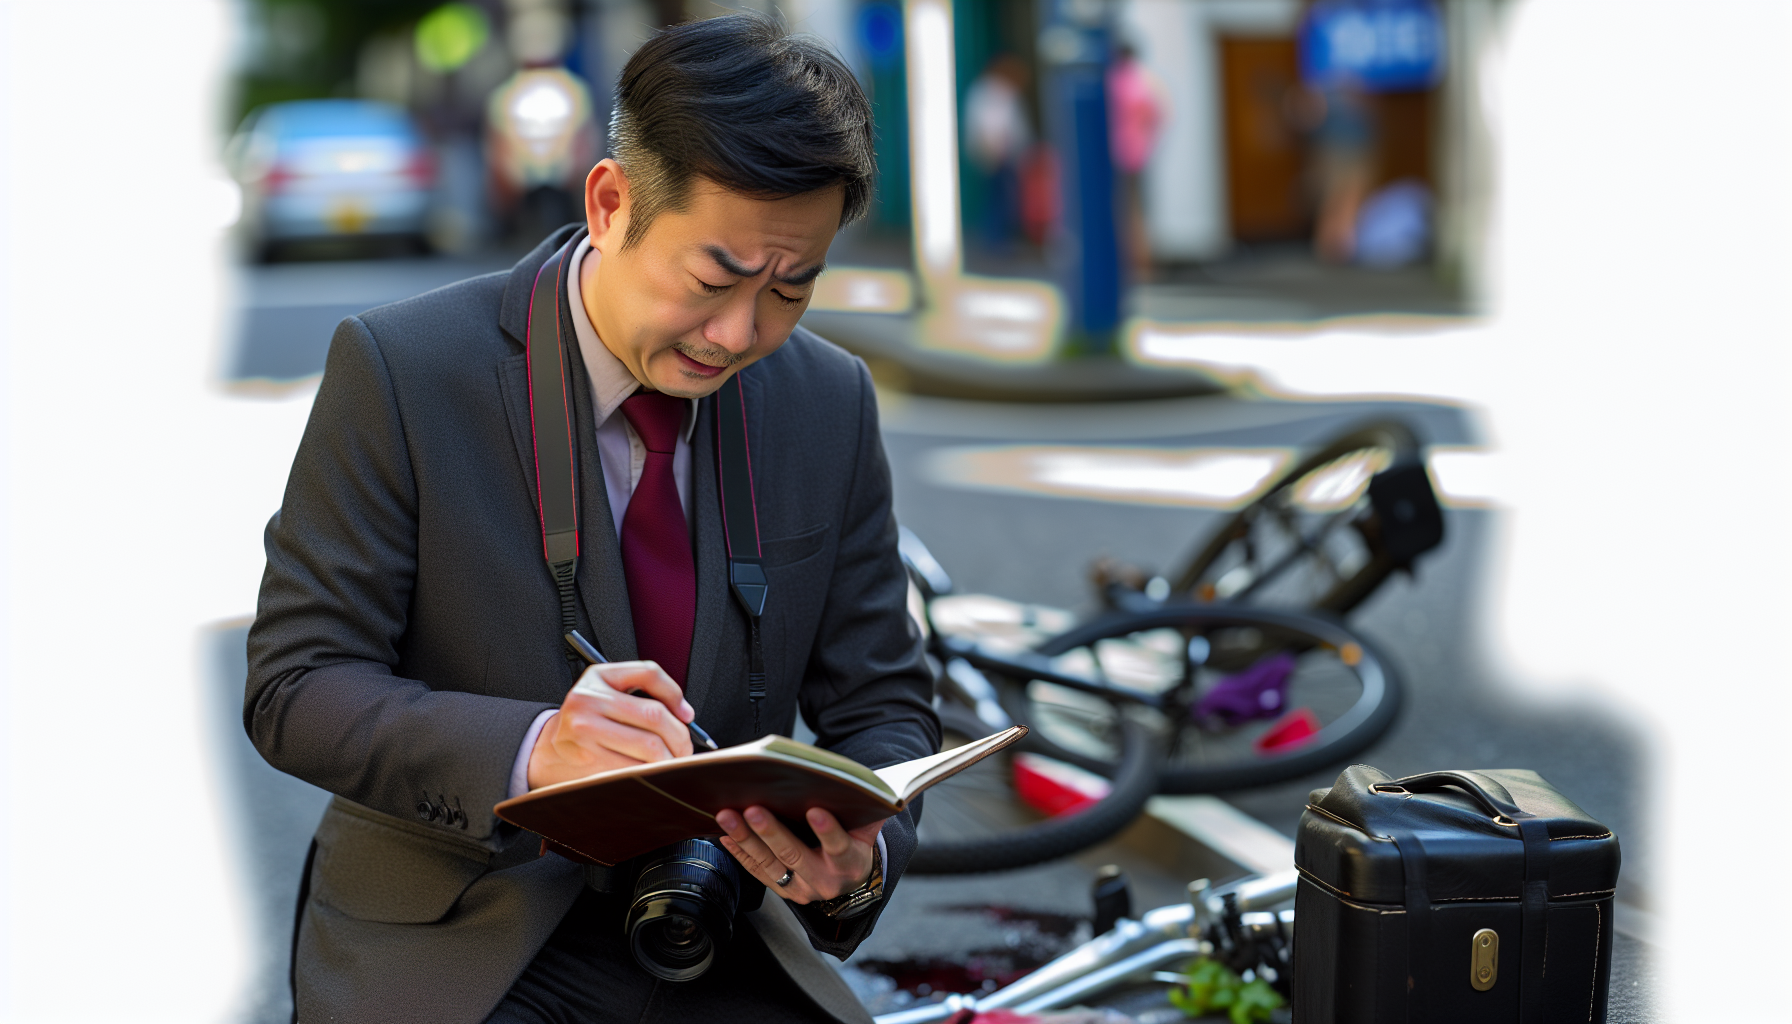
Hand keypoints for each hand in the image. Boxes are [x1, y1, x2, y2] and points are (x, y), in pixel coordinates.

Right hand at [526, 661, 694, 788]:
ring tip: (672, 760)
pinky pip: (633, 766)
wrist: (552, 743)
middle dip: (679, 736)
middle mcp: (589, 698)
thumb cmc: (590, 717)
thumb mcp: (609, 690)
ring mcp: (585, 728)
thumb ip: (645, 691)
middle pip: (654, 715)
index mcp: (600, 676)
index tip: (686, 715)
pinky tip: (652, 770)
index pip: (648, 673)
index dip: (675, 694)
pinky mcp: (587, 756)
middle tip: (685, 748)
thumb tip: (684, 714)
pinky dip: (650, 770)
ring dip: (669, 757)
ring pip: (647, 745)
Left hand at [715, 805, 885, 903]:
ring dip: (745, 838)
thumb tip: (865, 784)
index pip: (839, 846)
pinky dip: (739, 852)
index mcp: (850, 863)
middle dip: (771, 831)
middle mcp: (824, 880)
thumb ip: (869, 809)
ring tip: (728, 816)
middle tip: (753, 810)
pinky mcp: (782, 890)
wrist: (849, 880)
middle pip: (794, 855)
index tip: (814, 811)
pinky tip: (724, 835)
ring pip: (769, 863)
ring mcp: (800, 888)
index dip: (827, 830)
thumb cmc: (856, 843)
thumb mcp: (868, 829)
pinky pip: (757, 871)